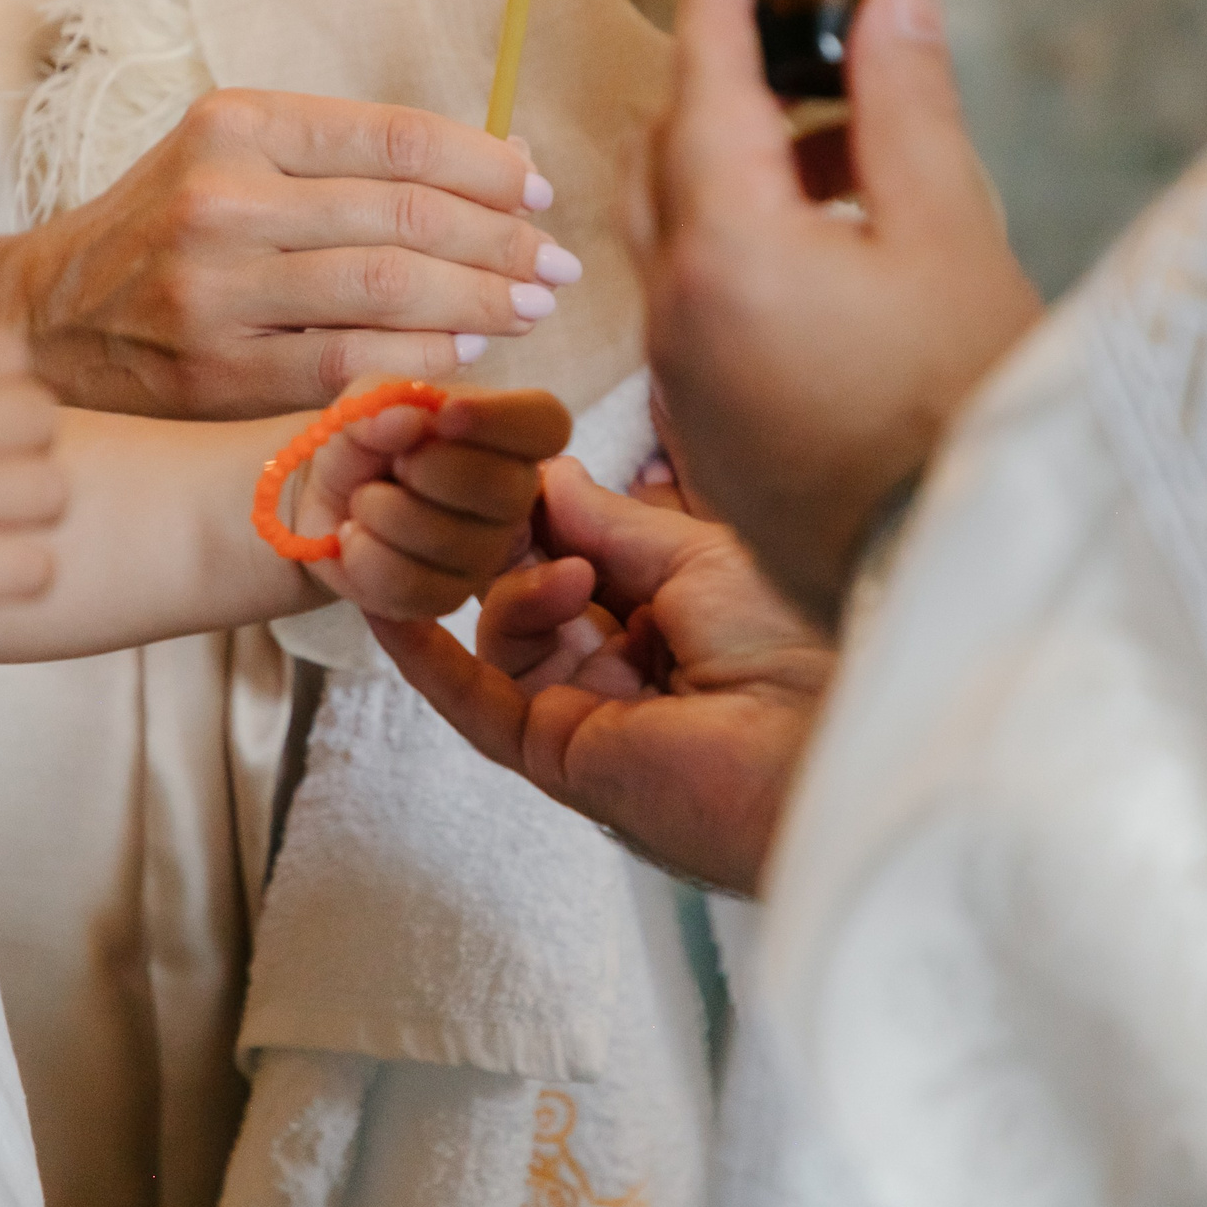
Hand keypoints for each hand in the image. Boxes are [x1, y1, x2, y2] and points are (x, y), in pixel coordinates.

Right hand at [0, 90, 576, 419]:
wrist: (46, 316)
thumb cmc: (164, 229)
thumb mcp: (238, 160)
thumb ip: (352, 160)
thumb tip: (505, 162)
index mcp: (236, 125)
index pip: (395, 136)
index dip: (486, 166)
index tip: (541, 192)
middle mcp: (223, 197)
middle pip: (404, 216)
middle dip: (502, 241)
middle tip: (556, 265)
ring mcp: (216, 289)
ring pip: (386, 290)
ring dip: (479, 301)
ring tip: (530, 308)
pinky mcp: (215, 370)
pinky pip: (348, 362)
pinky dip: (420, 356)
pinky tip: (463, 353)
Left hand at [294, 382, 572, 620]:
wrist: (322, 495)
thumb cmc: (361, 441)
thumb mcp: (362, 404)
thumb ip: (382, 403)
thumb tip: (410, 420)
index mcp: (506, 436)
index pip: (547, 424)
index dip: (504, 419)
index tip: (447, 413)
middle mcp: (510, 496)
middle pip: (510, 492)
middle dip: (435, 471)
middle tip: (395, 463)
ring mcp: (484, 552)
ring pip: (457, 544)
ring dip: (387, 513)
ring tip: (363, 499)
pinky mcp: (445, 596)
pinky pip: (415, 587)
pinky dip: (366, 556)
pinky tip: (354, 536)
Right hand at [371, 458, 833, 894]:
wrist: (825, 744)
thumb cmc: (797, 644)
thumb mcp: (696, 554)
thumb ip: (608, 521)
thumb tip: (546, 472)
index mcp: (669, 616)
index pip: (572, 549)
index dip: (530, 504)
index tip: (487, 450)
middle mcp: (624, 666)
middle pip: (526, 589)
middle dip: (497, 537)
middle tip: (470, 492)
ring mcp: (585, 712)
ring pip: (501, 636)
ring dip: (511, 590)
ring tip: (570, 580)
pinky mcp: (555, 756)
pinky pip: (472, 702)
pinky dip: (422, 653)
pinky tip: (380, 601)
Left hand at [629, 0, 1042, 627]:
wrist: (954, 573)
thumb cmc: (964, 407)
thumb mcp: (953, 235)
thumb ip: (907, 107)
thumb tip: (890, 2)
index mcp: (729, 248)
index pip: (703, 90)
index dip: (718, 9)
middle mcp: (678, 311)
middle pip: (667, 159)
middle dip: (723, 89)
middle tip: (806, 55)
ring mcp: (683, 377)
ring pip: (677, 235)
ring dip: (739, 174)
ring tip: (854, 161)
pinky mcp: (708, 428)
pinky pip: (696, 305)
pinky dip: (739, 250)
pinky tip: (831, 255)